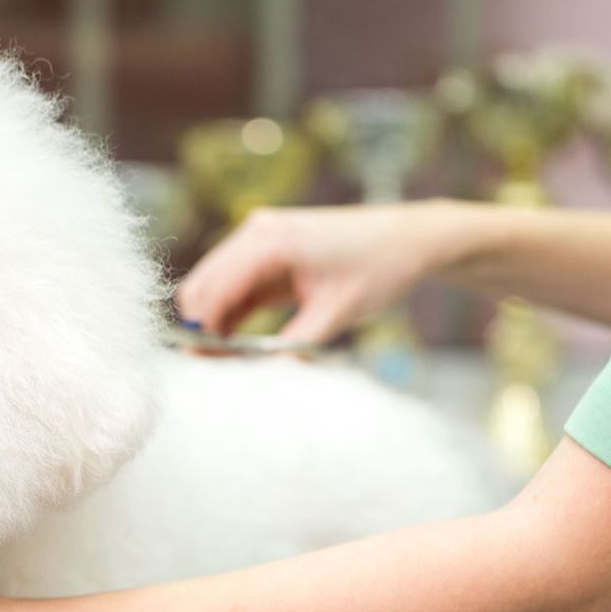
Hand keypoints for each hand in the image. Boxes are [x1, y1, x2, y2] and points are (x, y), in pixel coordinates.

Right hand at [175, 201, 463, 343]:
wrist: (410, 239)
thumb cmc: (380, 267)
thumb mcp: (338, 313)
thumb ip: (297, 345)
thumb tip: (262, 378)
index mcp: (271, 242)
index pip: (213, 290)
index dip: (202, 332)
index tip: (205, 368)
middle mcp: (257, 232)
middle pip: (201, 286)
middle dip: (201, 328)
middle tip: (213, 370)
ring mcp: (259, 239)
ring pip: (213, 287)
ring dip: (213, 323)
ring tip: (226, 363)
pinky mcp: (266, 253)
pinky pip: (234, 287)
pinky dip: (230, 315)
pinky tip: (239, 346)